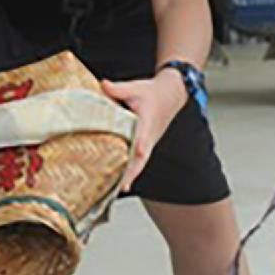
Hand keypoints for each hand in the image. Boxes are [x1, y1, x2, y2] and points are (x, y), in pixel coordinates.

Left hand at [100, 72, 188, 191]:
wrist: (170, 95)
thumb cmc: (152, 93)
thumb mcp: (135, 87)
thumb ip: (118, 89)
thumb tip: (103, 84)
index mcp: (147, 121)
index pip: (144, 135)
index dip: (141, 145)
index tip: (138, 152)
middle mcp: (149, 136)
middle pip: (141, 158)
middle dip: (132, 172)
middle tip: (123, 187)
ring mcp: (148, 142)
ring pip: (140, 162)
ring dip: (130, 175)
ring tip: (118, 190)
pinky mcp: (145, 145)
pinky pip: (137, 160)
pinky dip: (130, 170)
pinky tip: (120, 182)